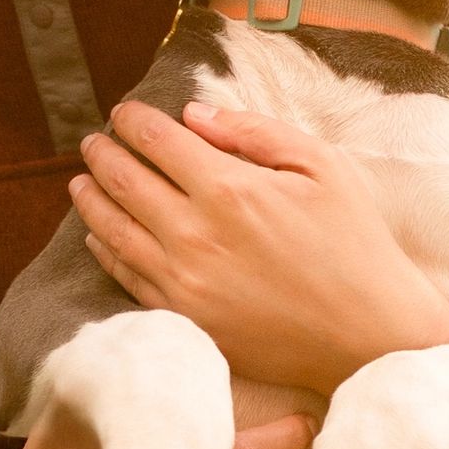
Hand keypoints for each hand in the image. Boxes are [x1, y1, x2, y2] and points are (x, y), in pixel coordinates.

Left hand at [69, 99, 448, 397]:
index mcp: (229, 188)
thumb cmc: (354, 244)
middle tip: (92, 143)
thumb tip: (193, 114)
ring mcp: (183, 281)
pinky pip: (126, 276)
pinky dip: (104, 249)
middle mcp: (194, 234)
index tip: (124, 113)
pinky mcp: (183, 318)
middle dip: (103, 153)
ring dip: (91, 198)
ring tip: (80, 181)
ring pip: (113, 229)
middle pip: (124, 180)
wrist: (368, 335)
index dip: (133, 120)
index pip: (156, 140)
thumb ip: (255, 132)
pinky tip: (97, 234)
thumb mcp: (322, 167)